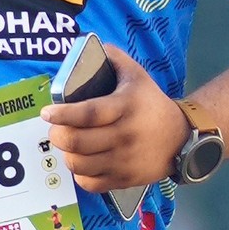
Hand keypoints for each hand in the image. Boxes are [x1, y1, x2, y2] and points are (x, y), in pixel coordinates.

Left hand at [46, 44, 189, 192]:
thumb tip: (89, 46)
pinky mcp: (125, 179)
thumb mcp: (137, 75)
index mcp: (125, 107)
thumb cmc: (152, 104)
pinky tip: (82, 162)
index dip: (63, 114)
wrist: (181, 137)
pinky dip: (79, 175)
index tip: (47, 113)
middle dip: (58, 135)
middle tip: (55, 128)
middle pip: (78, 142)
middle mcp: (125, 135)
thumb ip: (114, 58)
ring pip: (80, 165)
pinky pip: (90, 183)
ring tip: (68, 144)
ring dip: (67, 154)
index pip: (88, 113)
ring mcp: (124, 160)